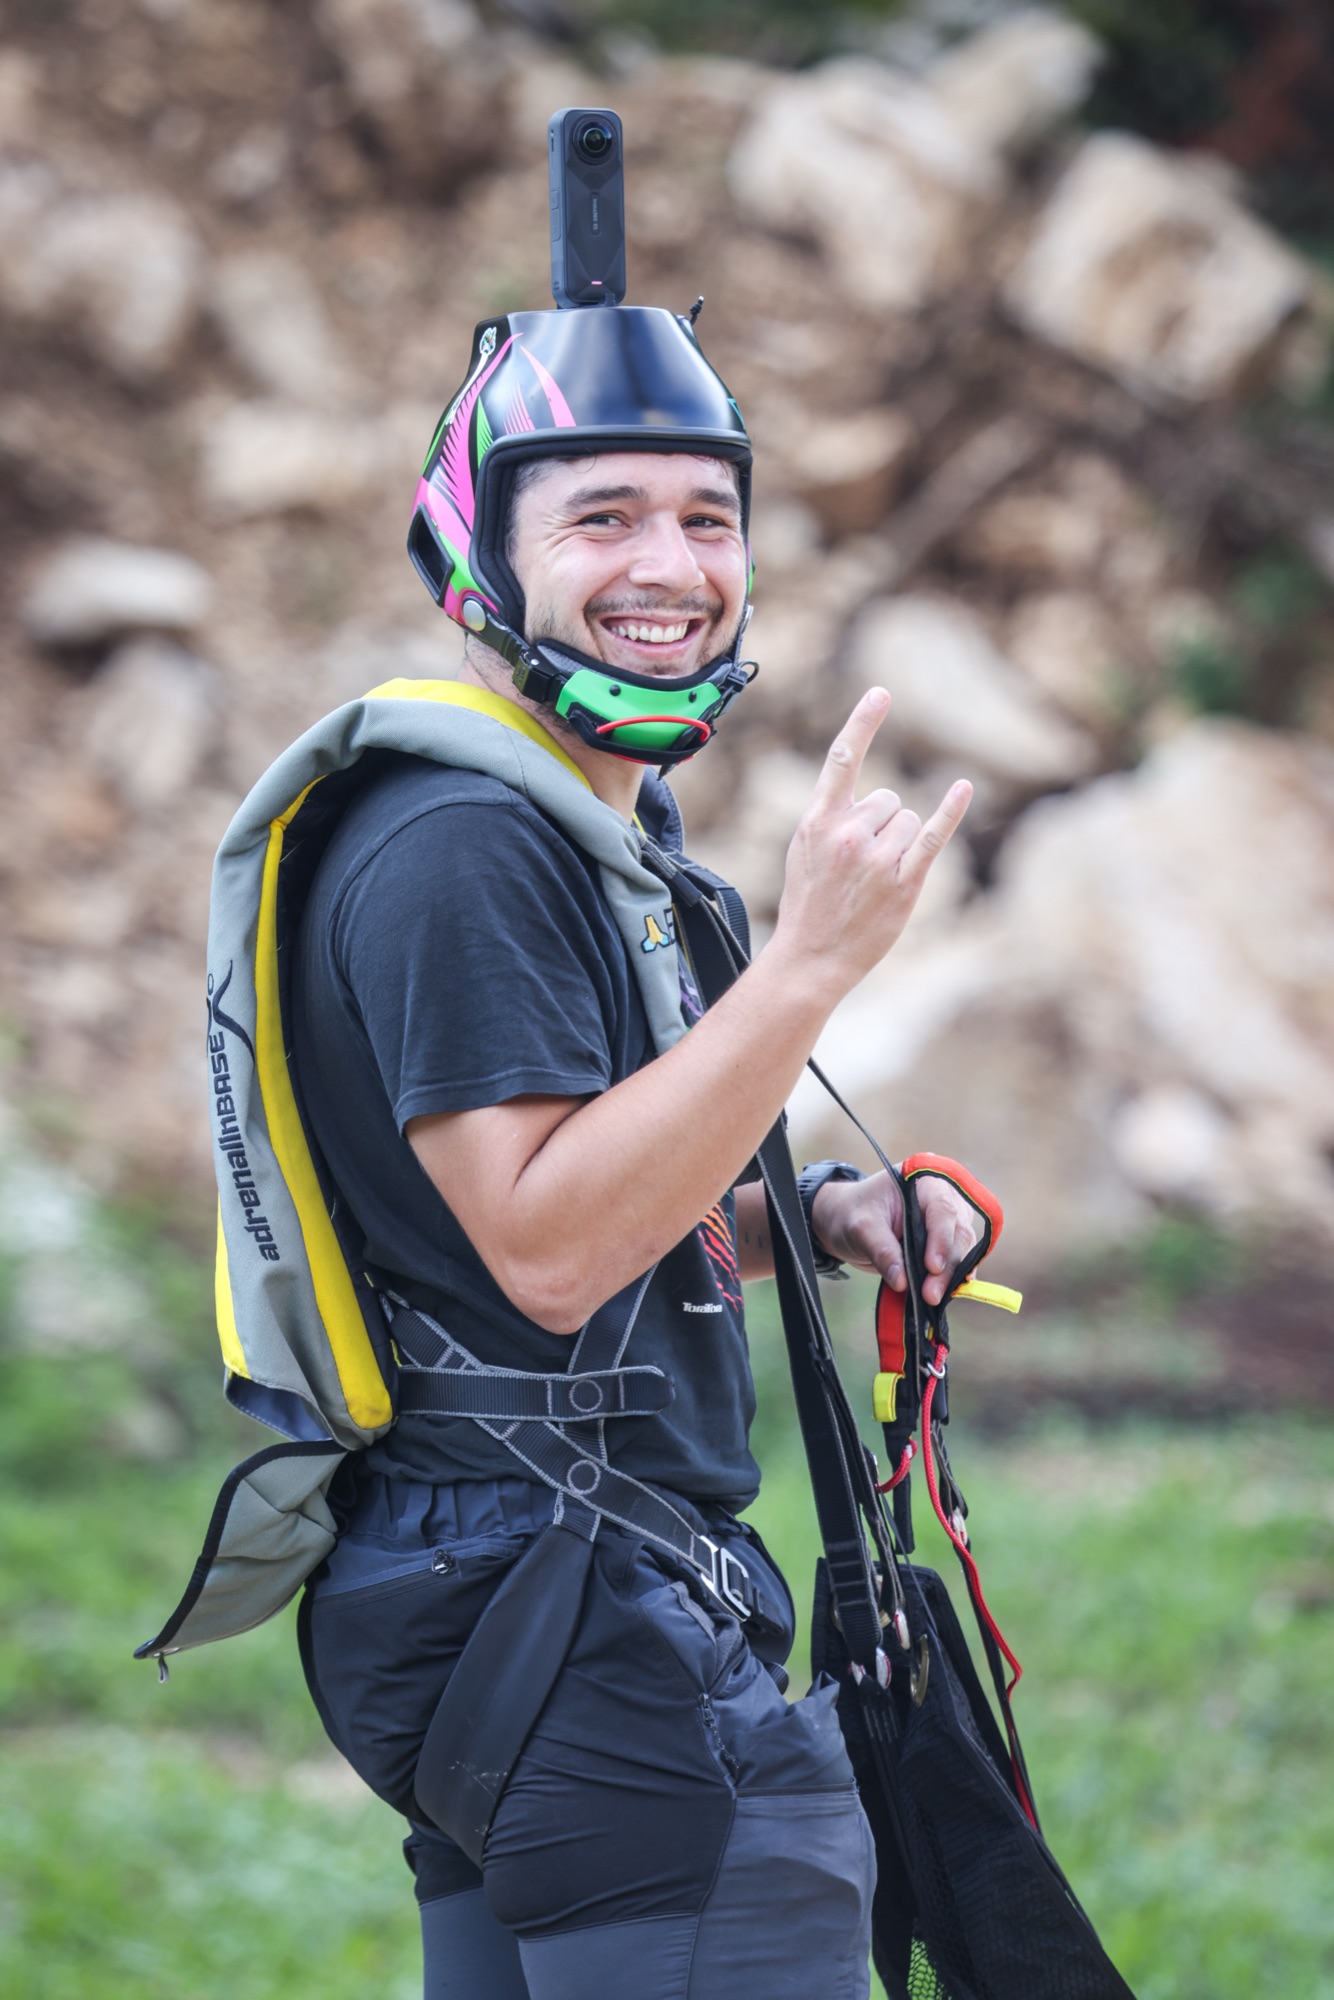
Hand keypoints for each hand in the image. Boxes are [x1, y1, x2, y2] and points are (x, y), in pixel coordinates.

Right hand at [770, 690, 970, 1006]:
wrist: (811, 957)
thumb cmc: (808, 903)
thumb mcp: (803, 850)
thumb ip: (832, 817)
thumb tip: (879, 800)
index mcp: (818, 820)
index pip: (842, 759)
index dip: (863, 722)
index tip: (882, 692)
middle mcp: (849, 833)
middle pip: (891, 800)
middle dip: (884, 825)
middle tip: (861, 865)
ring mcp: (877, 858)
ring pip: (911, 821)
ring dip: (902, 845)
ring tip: (874, 880)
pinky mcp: (904, 881)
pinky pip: (934, 836)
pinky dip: (951, 811)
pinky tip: (963, 786)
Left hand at [811, 1170, 980, 1307]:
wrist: (847, 1221)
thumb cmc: (853, 1213)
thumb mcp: (860, 1227)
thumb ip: (882, 1250)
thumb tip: (902, 1282)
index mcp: (925, 1181)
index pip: (943, 1209)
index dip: (941, 1239)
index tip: (932, 1267)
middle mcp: (945, 1198)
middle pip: (959, 1232)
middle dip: (948, 1266)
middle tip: (930, 1294)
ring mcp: (949, 1222)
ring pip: (963, 1249)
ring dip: (951, 1276)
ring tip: (932, 1298)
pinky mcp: (947, 1243)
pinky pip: (958, 1261)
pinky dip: (951, 1279)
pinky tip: (944, 1295)